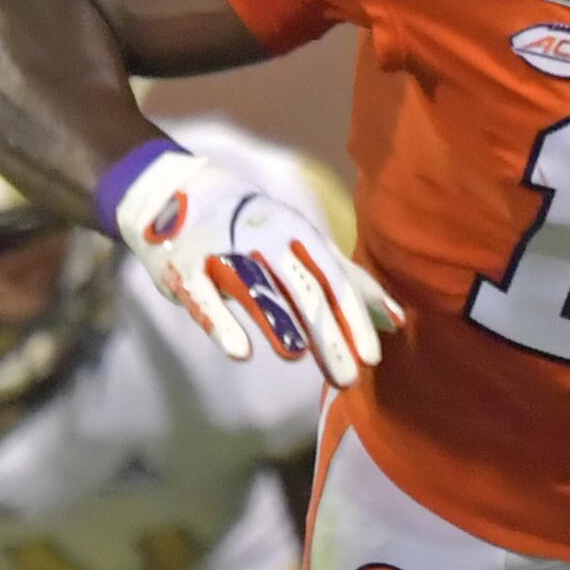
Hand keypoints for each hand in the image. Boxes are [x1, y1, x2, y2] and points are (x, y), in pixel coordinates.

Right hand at [109, 141, 399, 390]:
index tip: (373, 356)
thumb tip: (398, 321)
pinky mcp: (185, 269)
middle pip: (301, 290)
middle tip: (347, 378)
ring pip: (256, 290)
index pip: (333, 278)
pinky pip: (205, 298)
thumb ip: (347, 281)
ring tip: (298, 355)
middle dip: (326, 334)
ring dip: (277, 321)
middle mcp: (262, 239)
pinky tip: (240, 352)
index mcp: (295, 232)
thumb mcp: (301, 245)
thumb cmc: (250, 227)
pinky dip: (222, 323)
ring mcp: (222, 252)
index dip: (354, 316)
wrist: (171, 192)